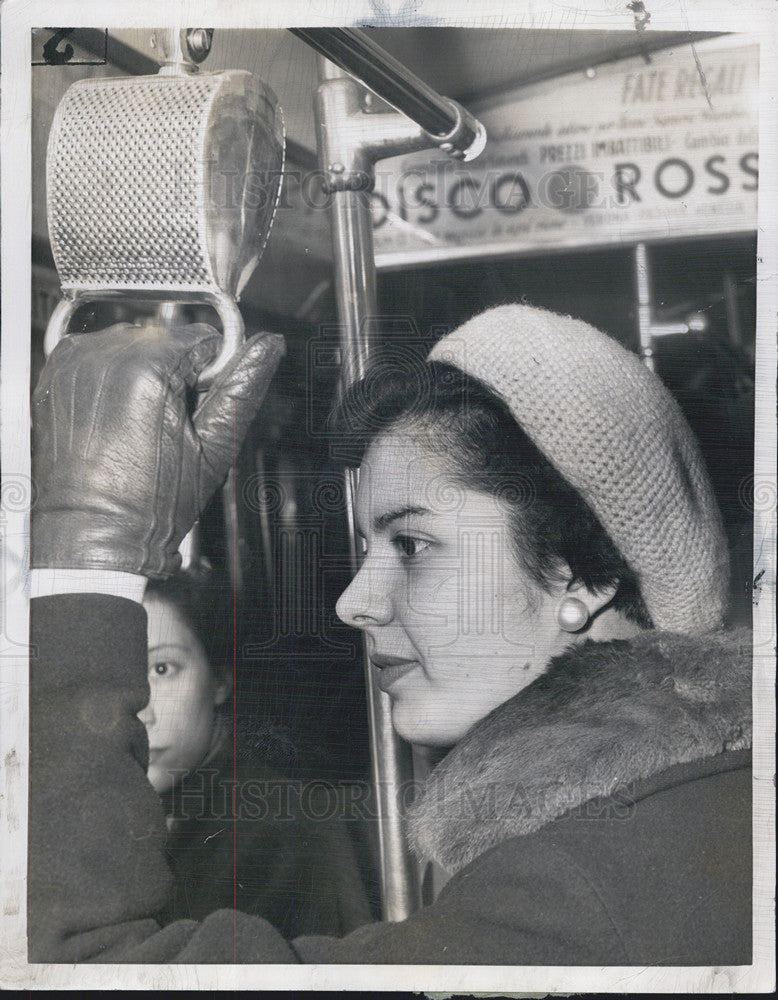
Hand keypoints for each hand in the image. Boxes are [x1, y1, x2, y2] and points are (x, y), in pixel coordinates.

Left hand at [32, 322, 284, 577]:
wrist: (94, 534)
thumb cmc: (150, 503)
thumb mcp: (214, 445)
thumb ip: (244, 386)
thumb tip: (268, 347)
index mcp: (149, 369)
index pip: (200, 338)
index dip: (211, 371)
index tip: (201, 403)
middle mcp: (106, 357)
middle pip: (163, 338)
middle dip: (175, 371)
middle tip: (172, 423)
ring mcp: (76, 364)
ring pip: (129, 343)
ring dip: (142, 370)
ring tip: (140, 423)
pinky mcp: (55, 374)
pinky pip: (95, 354)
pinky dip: (110, 375)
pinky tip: (114, 414)